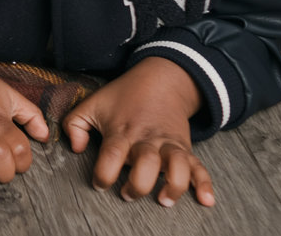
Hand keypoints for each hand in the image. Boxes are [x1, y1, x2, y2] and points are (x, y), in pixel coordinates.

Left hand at [62, 56, 214, 207]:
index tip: (100, 183)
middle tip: (128, 194)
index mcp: (121, 131)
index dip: (103, 174)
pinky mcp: (185, 147)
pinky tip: (205, 200)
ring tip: (164, 199)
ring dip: (173, 185)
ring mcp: (168, 143)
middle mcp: (147, 139)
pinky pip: (199, 166)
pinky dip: (204, 184)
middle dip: (138, 184)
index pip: (111, 156)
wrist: (160, 79)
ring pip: (177, 165)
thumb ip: (74, 125)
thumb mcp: (92, 104)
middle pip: (147, 163)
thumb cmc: (122, 97)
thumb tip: (77, 149)